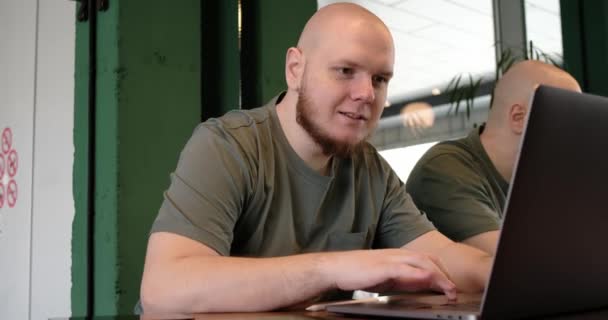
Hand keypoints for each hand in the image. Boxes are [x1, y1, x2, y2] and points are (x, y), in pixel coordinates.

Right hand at [321, 249, 456, 299]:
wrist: (336, 268)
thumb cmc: (357, 272)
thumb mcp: (385, 277)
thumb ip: (403, 279)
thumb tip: (421, 284)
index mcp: (398, 256)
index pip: (426, 260)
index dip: (440, 271)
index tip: (450, 286)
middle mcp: (397, 254)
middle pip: (428, 260)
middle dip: (443, 274)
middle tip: (454, 291)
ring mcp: (390, 259)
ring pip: (420, 263)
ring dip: (437, 276)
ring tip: (448, 289)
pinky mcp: (382, 267)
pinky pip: (404, 269)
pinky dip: (417, 274)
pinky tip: (427, 279)